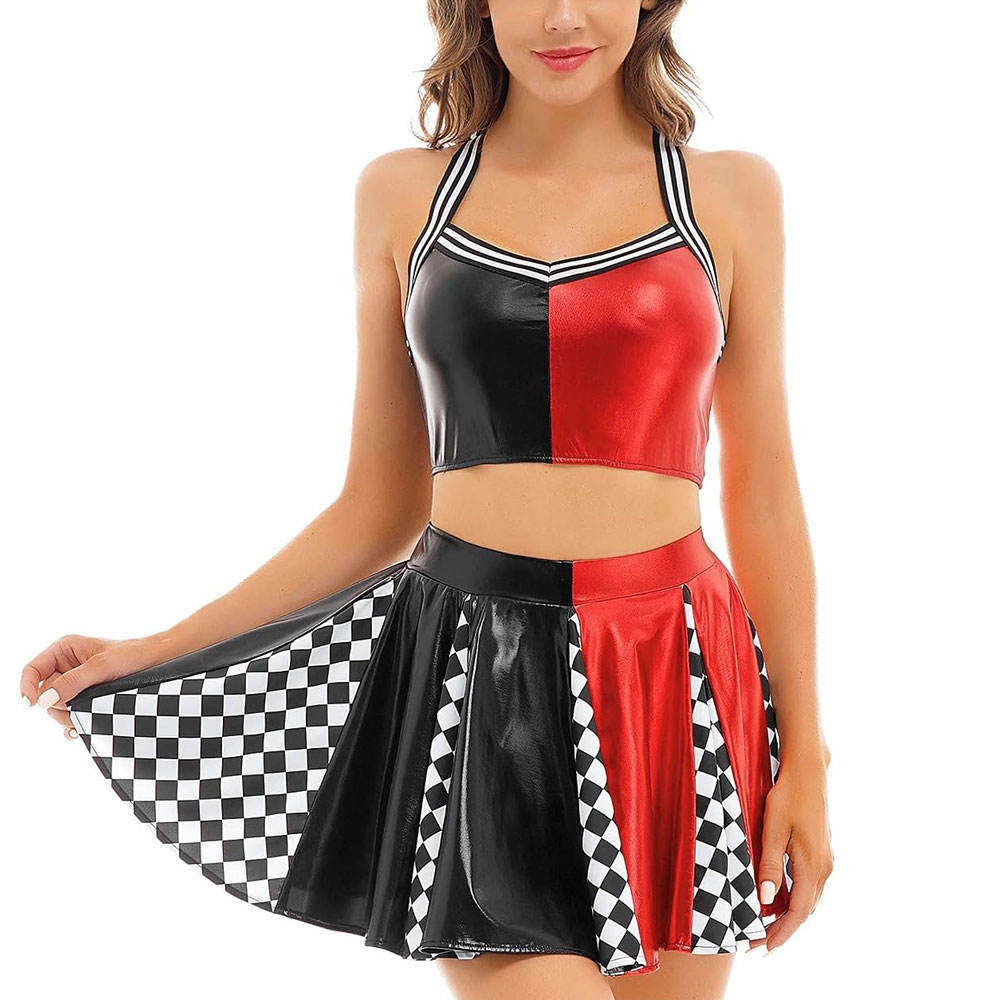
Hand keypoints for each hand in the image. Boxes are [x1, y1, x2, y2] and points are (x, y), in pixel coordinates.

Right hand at [20, 634, 157, 735]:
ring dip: (69, 715)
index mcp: (64, 650)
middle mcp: (66, 666)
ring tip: (92, 711)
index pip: (32, 671)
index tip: (33, 705)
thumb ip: (73, 682)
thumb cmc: (134, 656)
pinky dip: (74, 722)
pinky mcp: (85, 697)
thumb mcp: (103, 666)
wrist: (159, 662)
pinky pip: (69, 715)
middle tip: (80, 706)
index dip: (27, 688)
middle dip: (58, 705)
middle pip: (44, 695)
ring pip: (56, 708)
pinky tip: (83, 726)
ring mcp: (75, 684)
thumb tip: (44, 700)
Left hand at [757, 744, 832, 950]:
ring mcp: (826, 860)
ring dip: (790, 916)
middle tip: (758, 945)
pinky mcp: (822, 851)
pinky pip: (809, 886)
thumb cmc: (788, 796)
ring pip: (808, 899)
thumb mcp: (773, 828)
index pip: (798, 912)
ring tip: (766, 929)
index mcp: (813, 865)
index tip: (762, 949)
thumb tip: (766, 900)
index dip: (780, 933)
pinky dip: (796, 900)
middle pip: (805, 910)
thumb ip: (770, 864)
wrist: (808, 772)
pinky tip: (780, 901)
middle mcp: (825, 868)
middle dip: (783, 930)